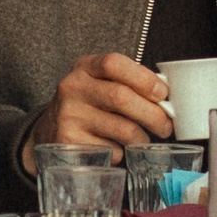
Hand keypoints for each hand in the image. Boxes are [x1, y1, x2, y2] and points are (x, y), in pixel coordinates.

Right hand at [31, 53, 171, 153]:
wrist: (49, 131)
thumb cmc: (88, 105)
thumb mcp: (100, 84)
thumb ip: (128, 84)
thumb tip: (166, 99)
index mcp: (84, 67)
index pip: (114, 64)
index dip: (143, 78)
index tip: (162, 94)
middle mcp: (72, 88)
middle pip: (122, 97)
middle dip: (153, 115)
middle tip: (166, 126)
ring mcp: (68, 116)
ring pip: (122, 129)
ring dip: (142, 138)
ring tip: (144, 140)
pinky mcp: (69, 143)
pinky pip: (111, 150)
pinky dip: (122, 153)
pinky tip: (117, 149)